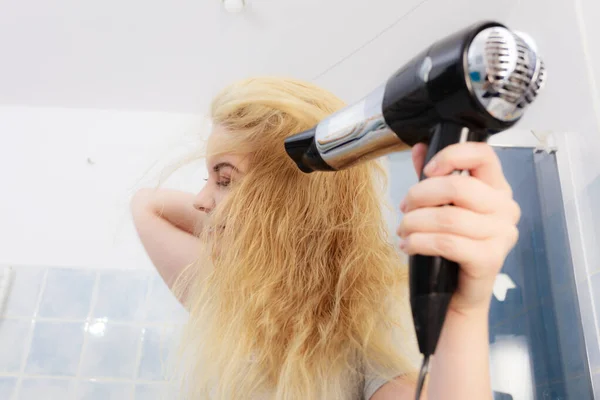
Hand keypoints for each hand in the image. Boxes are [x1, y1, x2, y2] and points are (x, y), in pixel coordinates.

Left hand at [396, 142, 520, 313]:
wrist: (459, 293)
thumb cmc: (451, 246)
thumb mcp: (441, 206)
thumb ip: (431, 176)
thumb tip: (419, 147)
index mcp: (497, 189)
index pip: (483, 155)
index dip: (450, 156)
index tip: (427, 171)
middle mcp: (505, 208)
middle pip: (458, 186)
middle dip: (420, 195)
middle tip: (404, 209)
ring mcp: (502, 234)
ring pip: (448, 217)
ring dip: (414, 222)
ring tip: (403, 230)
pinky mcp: (490, 259)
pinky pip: (447, 243)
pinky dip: (420, 242)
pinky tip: (408, 245)